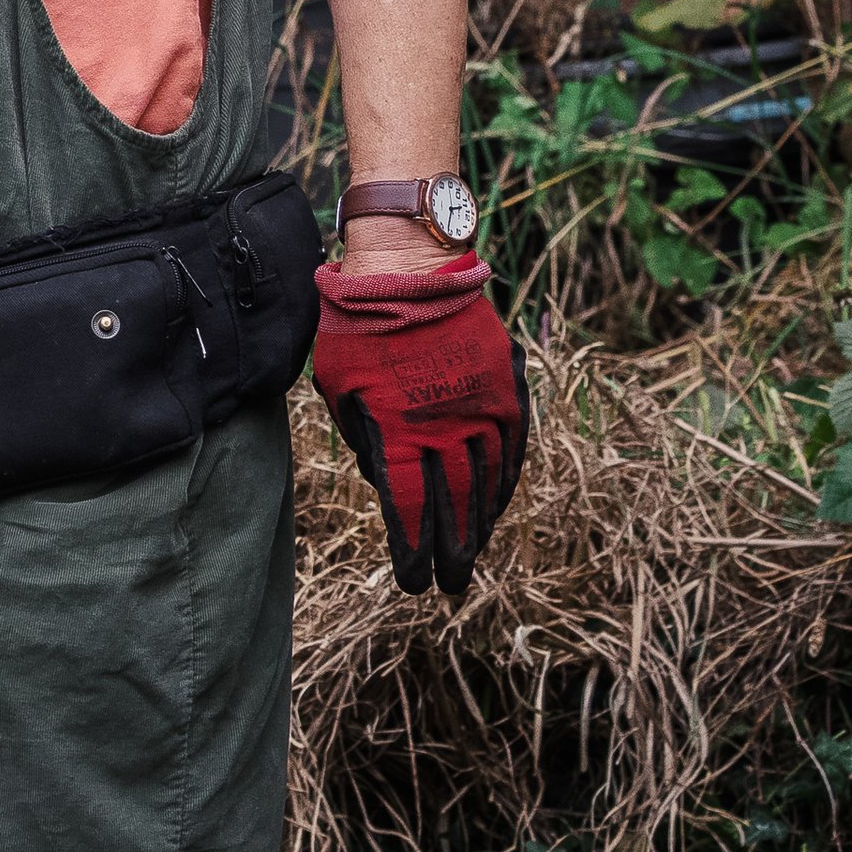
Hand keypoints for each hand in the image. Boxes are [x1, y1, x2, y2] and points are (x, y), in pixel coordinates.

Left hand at [312, 253, 526, 599]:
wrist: (406, 266)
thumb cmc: (356, 327)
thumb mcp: (339, 388)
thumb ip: (365, 439)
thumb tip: (384, 478)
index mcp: (399, 432)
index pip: (411, 510)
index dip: (414, 551)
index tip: (414, 584)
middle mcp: (445, 426)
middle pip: (454, 506)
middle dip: (451, 552)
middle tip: (451, 585)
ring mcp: (480, 406)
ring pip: (486, 481)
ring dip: (481, 524)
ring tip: (473, 555)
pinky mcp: (504, 385)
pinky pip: (511, 446)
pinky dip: (505, 480)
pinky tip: (499, 505)